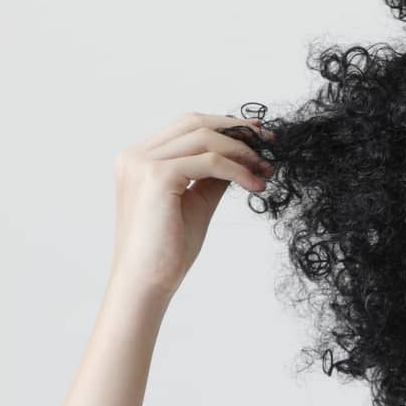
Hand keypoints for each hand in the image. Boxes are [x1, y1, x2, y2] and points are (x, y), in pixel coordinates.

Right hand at [109, 111, 274, 301]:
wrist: (147, 282)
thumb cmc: (168, 250)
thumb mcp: (196, 203)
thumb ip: (212, 178)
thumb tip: (240, 159)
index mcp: (139, 159)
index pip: (186, 128)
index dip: (225, 127)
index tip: (258, 138)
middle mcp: (136, 155)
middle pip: (194, 123)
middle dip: (237, 130)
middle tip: (270, 144)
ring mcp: (142, 163)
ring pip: (204, 139)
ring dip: (242, 152)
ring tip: (265, 171)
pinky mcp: (157, 176)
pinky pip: (209, 162)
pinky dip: (238, 170)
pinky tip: (256, 186)